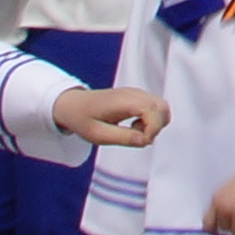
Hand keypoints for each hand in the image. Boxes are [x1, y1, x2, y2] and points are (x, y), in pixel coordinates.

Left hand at [50, 84, 165, 148]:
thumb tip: (145, 141)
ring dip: (155, 124)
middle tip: (139, 137)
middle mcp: (132, 93)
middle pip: (162, 107)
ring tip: (135, 131)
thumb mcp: (98, 135)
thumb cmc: (82, 119)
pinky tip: (135, 126)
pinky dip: (152, 120)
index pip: (152, 110)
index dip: (153, 129)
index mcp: (122, 101)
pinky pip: (155, 107)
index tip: (141, 141)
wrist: (72, 104)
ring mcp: (136, 93)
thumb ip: (123, 138)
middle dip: (157, 127)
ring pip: (162, 107)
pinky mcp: (137, 97)